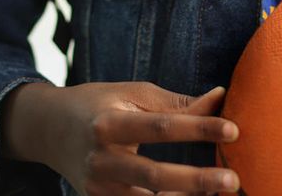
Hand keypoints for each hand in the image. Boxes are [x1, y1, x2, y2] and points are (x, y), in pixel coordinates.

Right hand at [2, 81, 239, 195]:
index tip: (233, 129)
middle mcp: (101, 158)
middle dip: (195, 180)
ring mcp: (98, 187)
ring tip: (218, 193)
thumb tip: (220, 98)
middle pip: (153, 176)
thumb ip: (175, 102)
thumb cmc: (98, 105)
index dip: (199, 127)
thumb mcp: (131, 94)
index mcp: (109, 122)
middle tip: (232, 180)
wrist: (48, 130)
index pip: (161, 126)